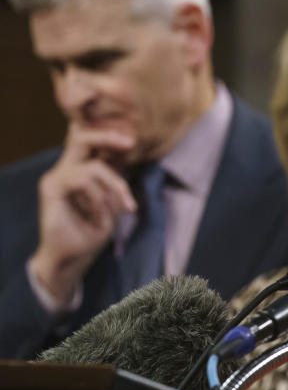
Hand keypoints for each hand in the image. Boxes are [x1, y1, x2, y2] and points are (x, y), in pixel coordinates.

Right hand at [29, 123, 136, 307]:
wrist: (72, 257)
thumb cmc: (93, 230)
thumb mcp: (114, 201)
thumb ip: (118, 178)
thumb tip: (134, 155)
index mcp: (81, 167)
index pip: (90, 140)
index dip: (108, 131)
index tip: (133, 137)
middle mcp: (67, 167)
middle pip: (81, 136)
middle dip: (108, 136)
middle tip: (131, 143)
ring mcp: (57, 176)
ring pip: (94, 166)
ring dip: (115, 187)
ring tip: (121, 208)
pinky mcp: (51, 188)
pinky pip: (82, 181)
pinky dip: (97, 198)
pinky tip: (98, 216)